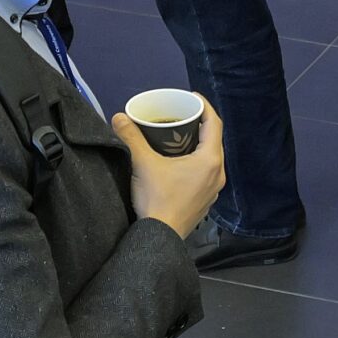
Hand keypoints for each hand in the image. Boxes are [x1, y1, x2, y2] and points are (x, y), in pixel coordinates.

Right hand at [114, 103, 226, 237]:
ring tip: (179, 138)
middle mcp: (218, 173)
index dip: (205, 107)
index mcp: (210, 159)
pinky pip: (206, 174)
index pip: (214, 123)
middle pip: (213, 140)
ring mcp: (214, 190)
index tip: (192, 98)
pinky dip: (196, 163)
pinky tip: (180, 164)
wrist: (159, 238)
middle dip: (199, 126)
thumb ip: (132, 138)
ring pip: (210, 159)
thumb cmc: (157, 198)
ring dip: (198, 146)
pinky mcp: (206, 202)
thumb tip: (119, 117)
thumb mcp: (143, 164)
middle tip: (181, 117)